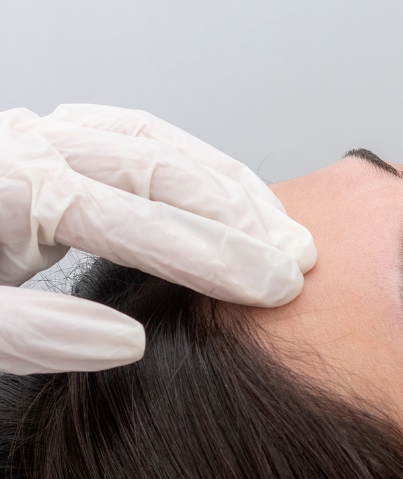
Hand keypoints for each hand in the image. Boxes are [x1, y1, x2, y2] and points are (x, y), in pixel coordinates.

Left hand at [0, 104, 315, 374]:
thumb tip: (130, 343)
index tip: (273, 289)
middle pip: (158, 170)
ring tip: (284, 229)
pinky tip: (234, 195)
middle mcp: (34, 148)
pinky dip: (196, 162)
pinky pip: (141, 135)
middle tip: (298, 263)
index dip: (214, 256)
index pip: (133, 219)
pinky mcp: (58, 143)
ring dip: (229, 186)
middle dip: (239, 219)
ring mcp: (47, 138)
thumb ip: (34, 335)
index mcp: (11, 189)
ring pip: (159, 143)